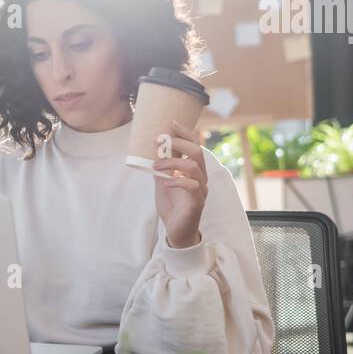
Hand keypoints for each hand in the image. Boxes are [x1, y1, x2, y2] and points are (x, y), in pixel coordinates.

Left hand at [152, 120, 207, 249]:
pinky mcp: (197, 203)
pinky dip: (177, 181)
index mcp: (194, 171)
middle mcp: (201, 178)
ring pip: (194, 167)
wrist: (176, 231)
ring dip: (173, 162)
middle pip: (197, 152)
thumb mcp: (162, 182)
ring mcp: (200, 190)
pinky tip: (165, 182)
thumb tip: (151, 152)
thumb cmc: (172, 206)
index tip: (172, 123)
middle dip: (180, 143)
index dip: (185, 133)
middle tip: (161, 142)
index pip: (194, 147)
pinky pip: (191, 187)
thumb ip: (161, 168)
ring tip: (156, 164)